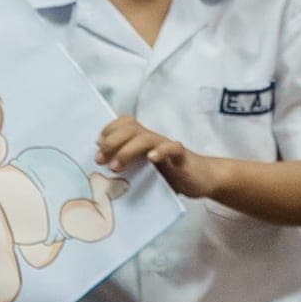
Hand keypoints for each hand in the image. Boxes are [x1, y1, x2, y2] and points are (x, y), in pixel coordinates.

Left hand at [97, 117, 225, 202]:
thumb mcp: (145, 171)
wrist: (203, 178)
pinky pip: (171, 148)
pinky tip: (151, 159)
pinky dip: (160, 152)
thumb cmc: (172, 175)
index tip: (97, 145)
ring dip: (127, 150)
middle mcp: (154, 139)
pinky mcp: (182, 156)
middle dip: (112, 141)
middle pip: (131, 128)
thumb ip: (130, 168)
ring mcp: (167, 146)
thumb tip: (103, 175)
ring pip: (145, 138)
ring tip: (116, 166)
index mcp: (144, 141)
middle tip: (100, 160)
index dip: (109, 130)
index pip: (125, 123)